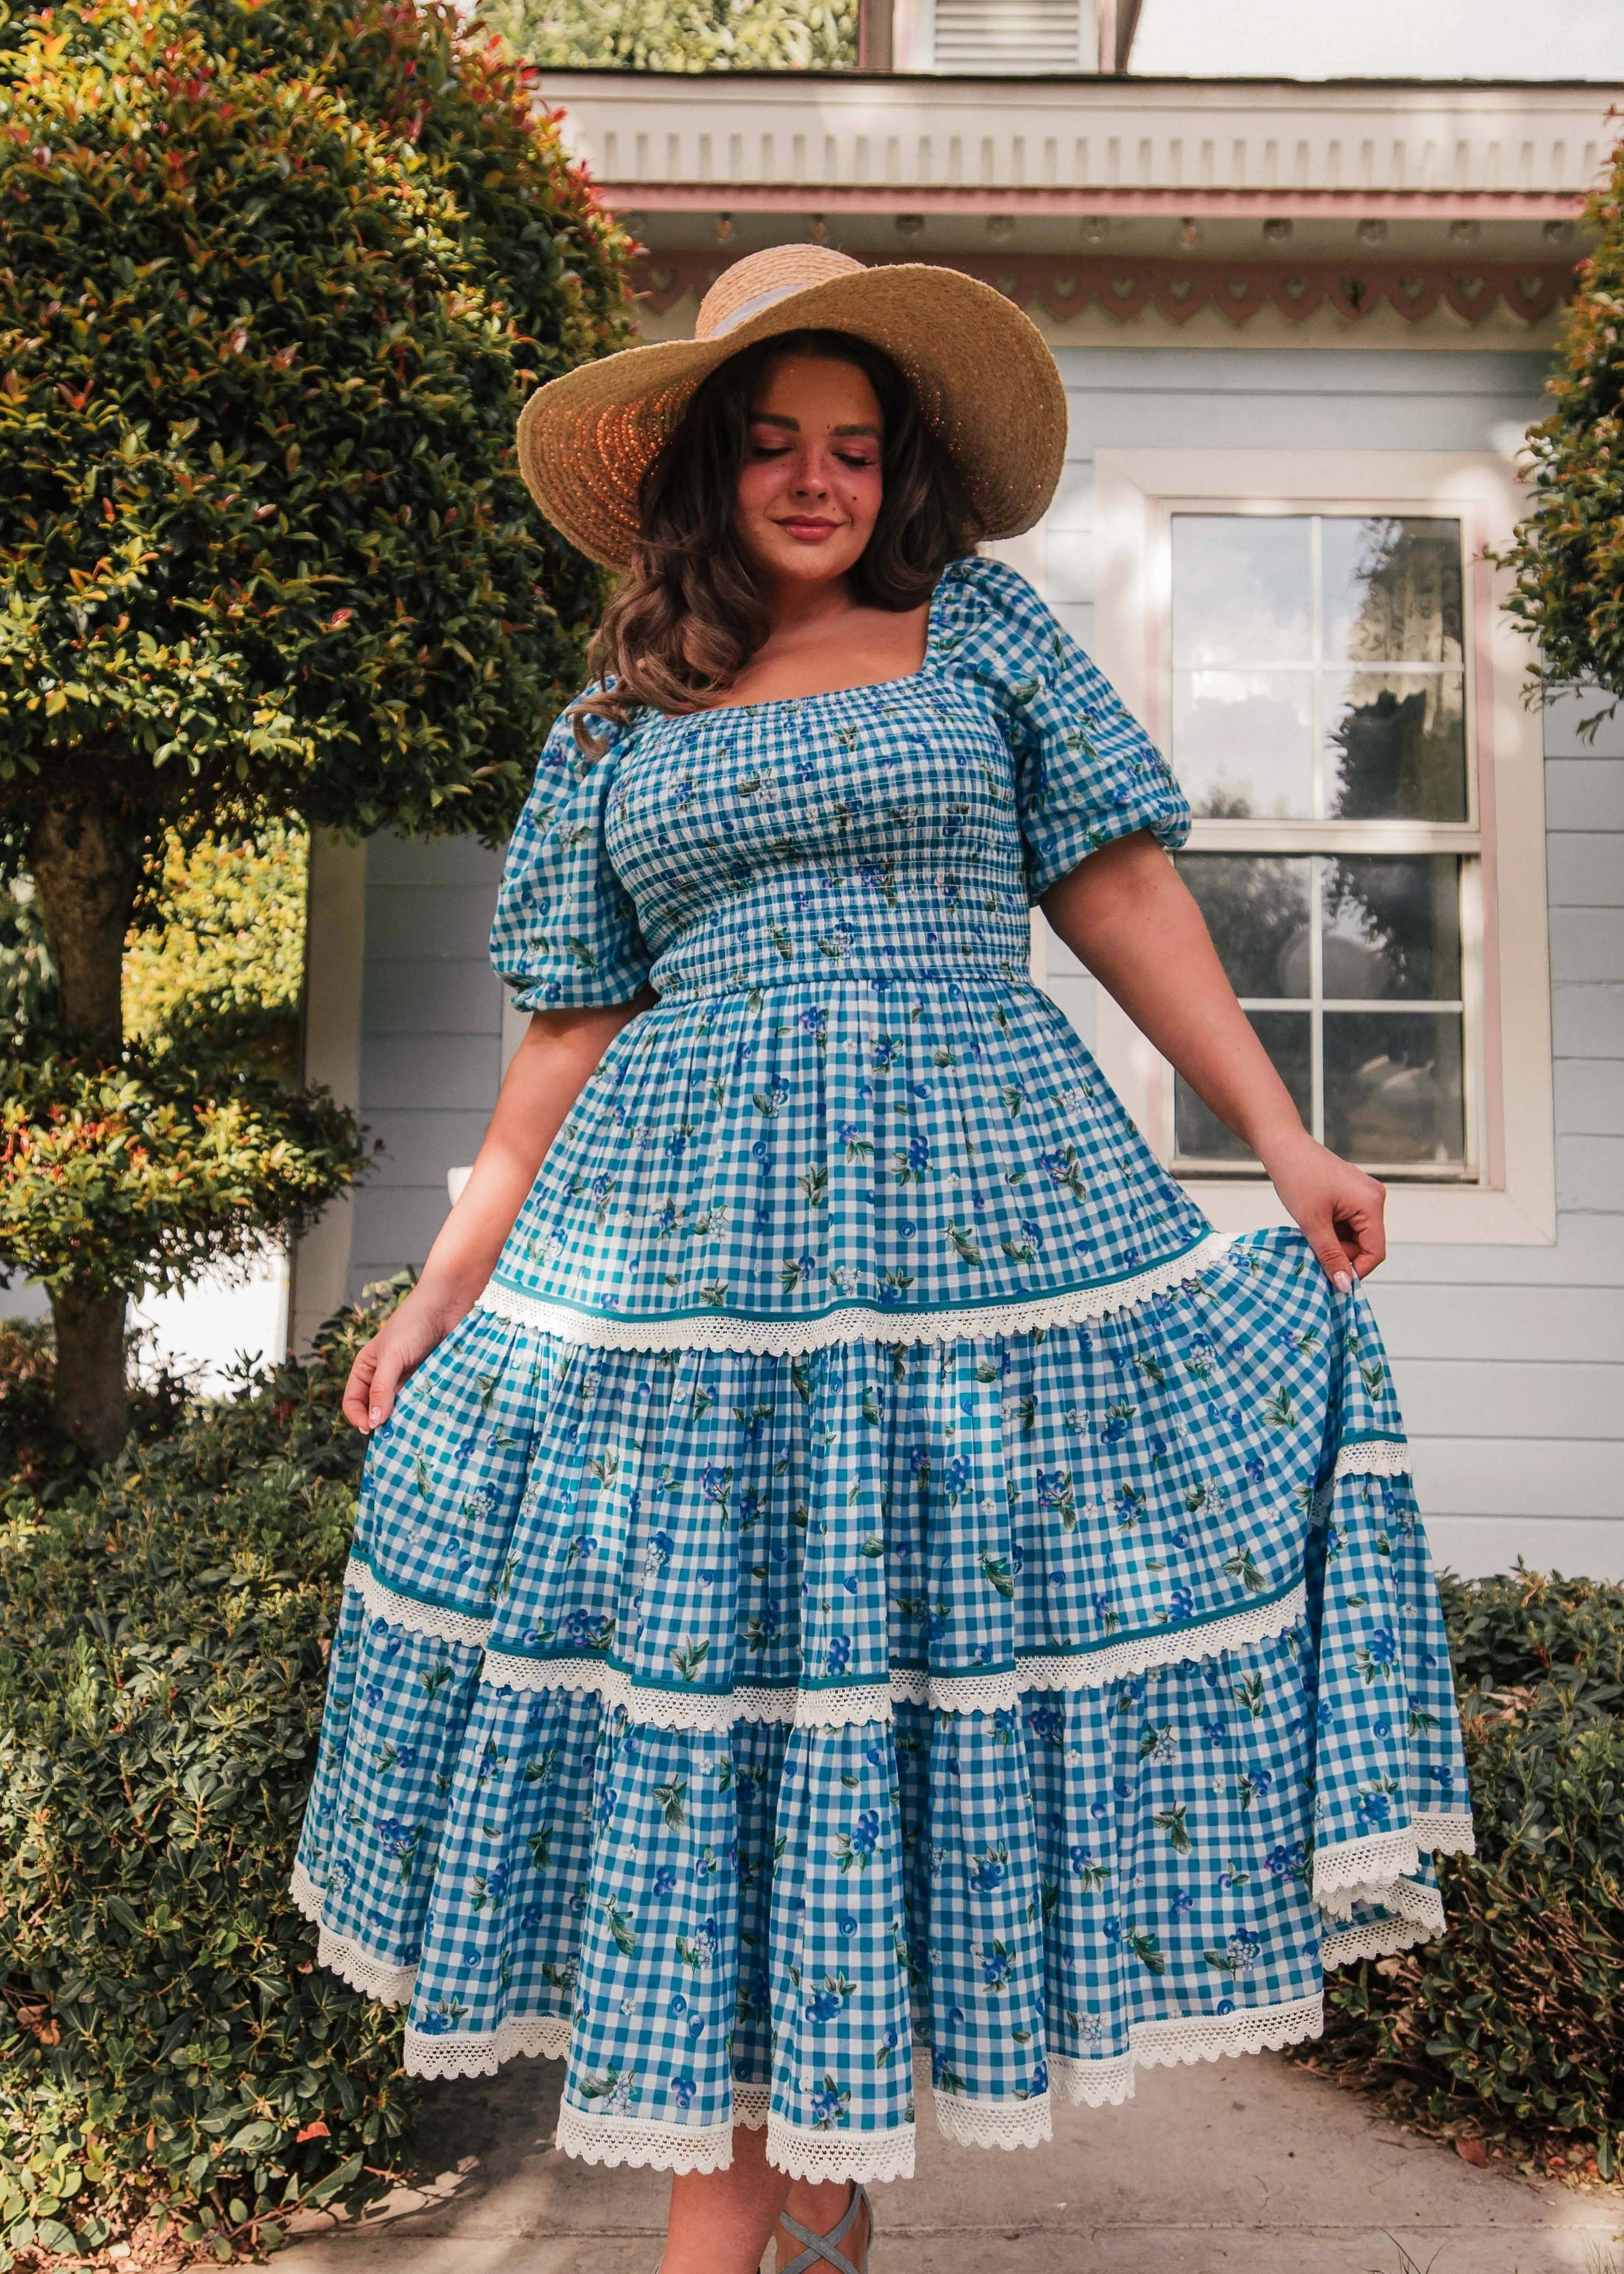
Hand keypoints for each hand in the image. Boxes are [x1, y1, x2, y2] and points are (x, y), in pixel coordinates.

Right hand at [342, 1289, 467, 1433]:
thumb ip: (381, 1388)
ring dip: (407, 1422)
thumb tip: (373, 1423)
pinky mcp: (430, 1383)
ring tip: (414, 1430)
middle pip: (378, 1411)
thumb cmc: (413, 1323)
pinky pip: (424, 1405)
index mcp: (367, 1370)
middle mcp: (385, 1379)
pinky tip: (431, 1419)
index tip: (370, 1429)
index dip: (358, 1417)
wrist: (448, 1304)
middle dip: (384, 1425)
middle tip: (395, 1438)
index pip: (353, 1402)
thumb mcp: (391, 1356)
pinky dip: (426, 1413)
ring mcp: (409, 1382)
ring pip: (403, 1411)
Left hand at [1260, 1130, 1386, 1289]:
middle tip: (1314, 1251)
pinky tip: (1315, 1223)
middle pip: (1366, 1244)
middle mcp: (1374, 1198)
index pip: (1375, 1252)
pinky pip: (1349, 1223)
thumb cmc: (1297, 1176)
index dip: (1356, 1270)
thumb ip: (1330, 1255)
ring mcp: (1365, 1195)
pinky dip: (1333, 1230)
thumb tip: (1344, 1284)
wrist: (1283, 1147)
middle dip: (1342, 1253)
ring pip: (1356, 1236)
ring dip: (1335, 1242)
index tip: (1334, 1280)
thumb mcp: (1312, 1223)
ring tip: (1311, 1232)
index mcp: (1371, 1203)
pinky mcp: (1353, 1194)